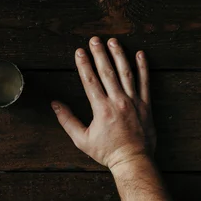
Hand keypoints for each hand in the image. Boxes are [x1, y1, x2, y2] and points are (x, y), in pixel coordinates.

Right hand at [52, 37, 155, 169]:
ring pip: (126, 73)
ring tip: (113, 41)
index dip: (84, 65)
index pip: (90, 81)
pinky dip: (143, 68)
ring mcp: (134, 102)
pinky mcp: (146, 105)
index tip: (79, 51)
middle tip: (95, 40)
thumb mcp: (82, 139)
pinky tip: (140, 54)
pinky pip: (145, 82)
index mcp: (102, 109)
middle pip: (107, 72)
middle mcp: (118, 102)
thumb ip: (68, 120)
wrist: (133, 160)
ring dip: (119, 55)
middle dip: (100, 54)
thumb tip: (55, 104)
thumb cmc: (106, 152)